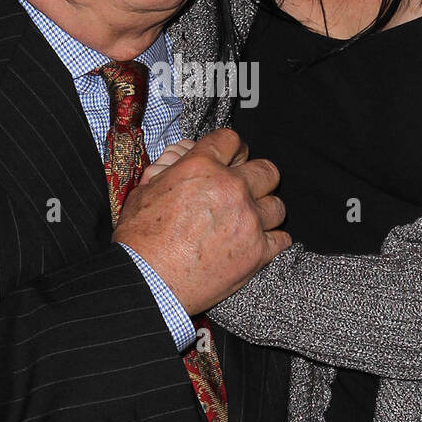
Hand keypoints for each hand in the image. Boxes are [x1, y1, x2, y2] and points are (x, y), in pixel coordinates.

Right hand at [114, 128, 289, 315]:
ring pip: (277, 205)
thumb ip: (172, 175)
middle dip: (257, 178)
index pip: (231, 140)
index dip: (232, 149)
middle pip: (266, 170)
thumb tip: (178, 171)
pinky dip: (271, 241)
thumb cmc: (139, 240)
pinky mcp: (257, 252)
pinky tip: (257, 243)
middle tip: (245, 190)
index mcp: (201, 167)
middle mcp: (231, 188)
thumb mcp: (145, 192)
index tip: (232, 159)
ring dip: (264, 212)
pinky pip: (282, 239)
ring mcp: (248, 220)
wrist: (147, 281)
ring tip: (249, 221)